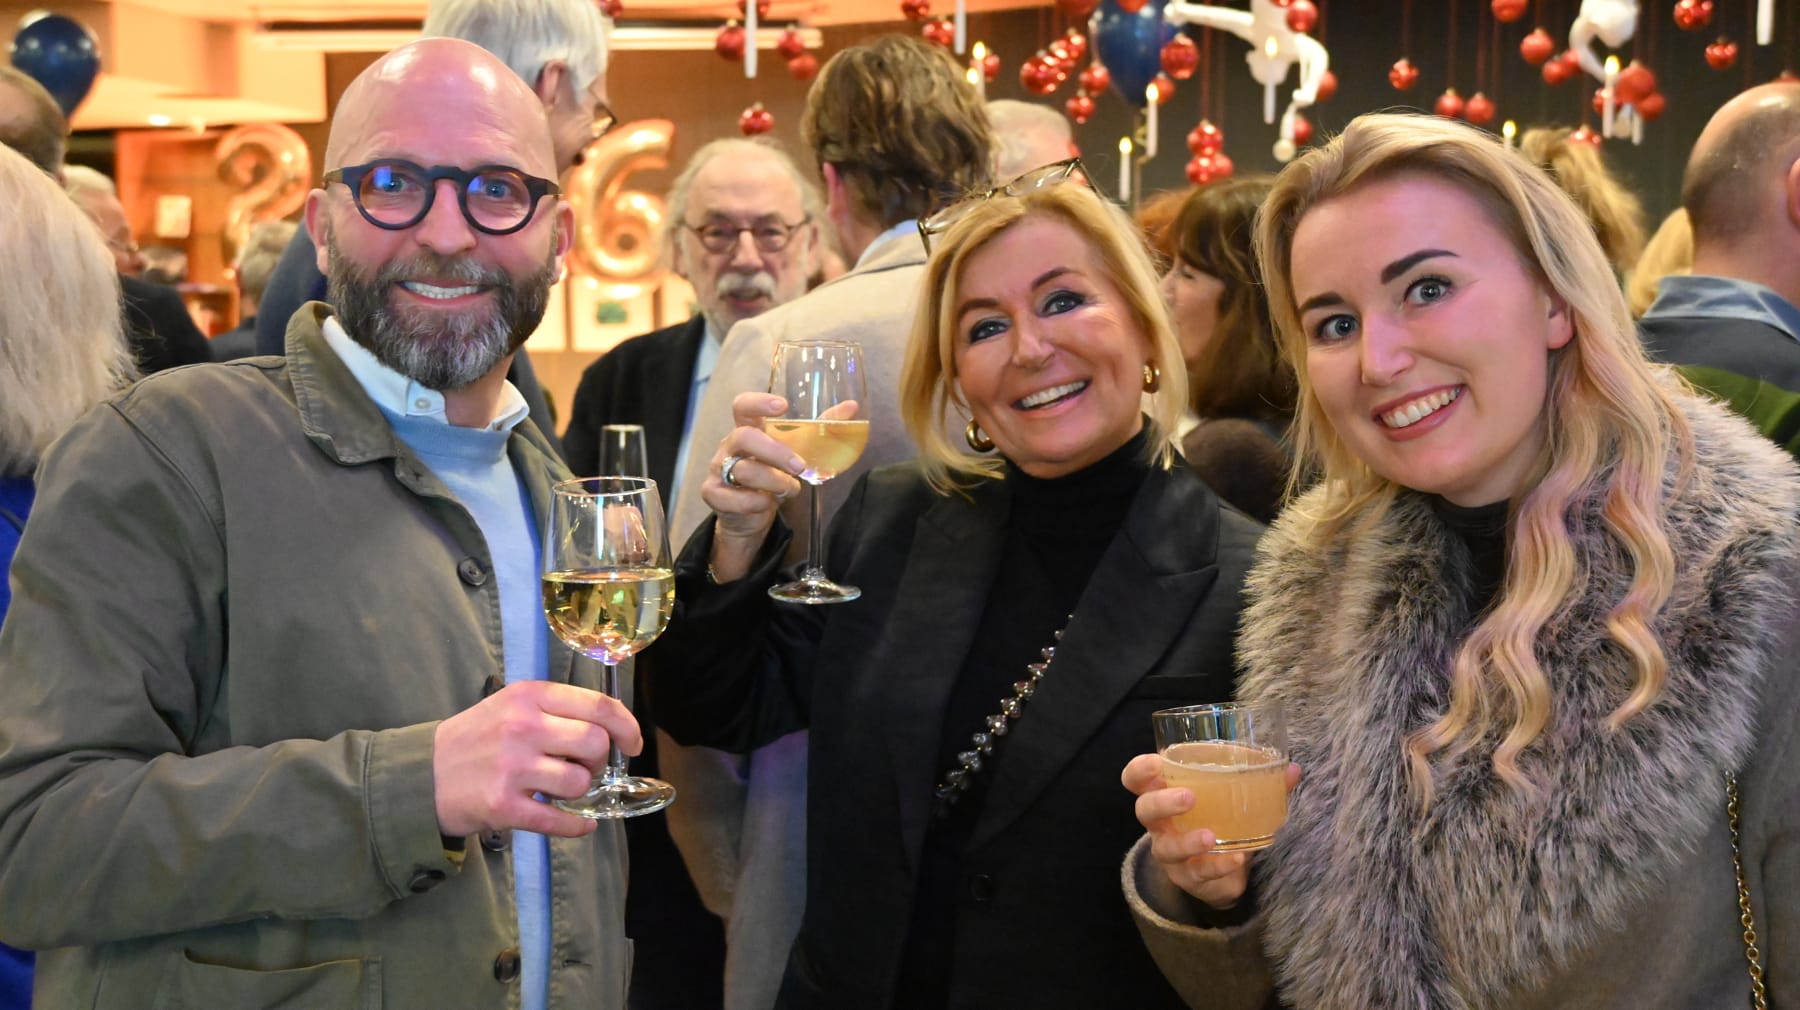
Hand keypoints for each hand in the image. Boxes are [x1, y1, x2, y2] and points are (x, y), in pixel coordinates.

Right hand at [433, 680, 643, 837]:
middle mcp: (522, 727)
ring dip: (581, 791)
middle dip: (601, 761)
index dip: (627, 726)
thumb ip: (556, 710)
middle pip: (595, 744)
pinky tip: (579, 823)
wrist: (421, 776)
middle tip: (587, 768)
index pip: (599, 706)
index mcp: (529, 696)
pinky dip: (576, 826)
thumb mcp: (510, 706)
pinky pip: (558, 820)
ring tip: (562, 789)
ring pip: (580, 783)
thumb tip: (611, 731)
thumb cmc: (475, 739)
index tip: (633, 744)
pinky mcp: (503, 806)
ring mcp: (512, 768)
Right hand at [702, 393, 807, 579]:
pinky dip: (756, 503)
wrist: (751, 513)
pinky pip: (733, 498)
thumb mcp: (796, 451)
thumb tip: (851, 407)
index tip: (782, 405)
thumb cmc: (773, 475)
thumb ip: (820, 430)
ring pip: (743, 471)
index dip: (759, 402)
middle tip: (800, 467)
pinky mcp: (713, 494)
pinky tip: (766, 504)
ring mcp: (718, 470)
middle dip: (776, 452)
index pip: (743, 405)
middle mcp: (729, 446)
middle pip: (745, 437)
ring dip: (774, 482)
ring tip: (789, 490)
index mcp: (747, 429)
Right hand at [1122, 752, 1301, 908]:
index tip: (1156, 764)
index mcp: (1164, 793)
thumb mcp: (1231, 799)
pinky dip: (1217, 866)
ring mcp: (1170, 853)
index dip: (1139, 770)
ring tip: (1210, 837)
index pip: (1135, 779)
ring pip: (1166, 848)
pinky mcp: (1187, 877)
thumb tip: (1294, 770)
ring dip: (1188, 842)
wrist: (1219, 870)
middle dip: (1163, 803)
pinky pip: (1198, 873)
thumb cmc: (1218, 819)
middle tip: (1189, 798)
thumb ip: (1261, 782)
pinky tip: (1235, 859)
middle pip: (1144, 810)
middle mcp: (1160, 824)